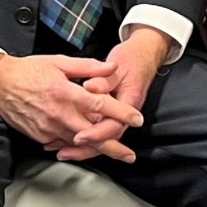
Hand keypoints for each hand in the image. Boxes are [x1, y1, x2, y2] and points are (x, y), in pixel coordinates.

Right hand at [0, 51, 145, 162]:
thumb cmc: (27, 71)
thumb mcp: (59, 62)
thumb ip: (88, 67)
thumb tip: (111, 67)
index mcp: (65, 93)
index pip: (100, 106)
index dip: (121, 113)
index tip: (136, 119)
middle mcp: (58, 114)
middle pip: (93, 135)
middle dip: (114, 147)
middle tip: (129, 155)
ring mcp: (48, 128)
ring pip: (78, 144)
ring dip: (97, 149)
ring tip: (113, 154)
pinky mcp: (40, 136)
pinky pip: (62, 144)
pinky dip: (75, 146)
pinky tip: (84, 146)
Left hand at [77, 27, 171, 158]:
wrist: (145, 54)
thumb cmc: (132, 58)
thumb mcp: (118, 64)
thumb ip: (103, 78)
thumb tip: (90, 88)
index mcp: (129, 101)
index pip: (113, 125)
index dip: (96, 133)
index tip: (79, 136)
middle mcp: (125, 113)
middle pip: (106, 138)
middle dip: (86, 149)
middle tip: (64, 152)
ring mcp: (118, 114)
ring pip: (102, 137)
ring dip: (83, 147)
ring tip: (61, 151)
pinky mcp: (111, 113)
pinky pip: (98, 128)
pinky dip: (84, 134)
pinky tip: (66, 139)